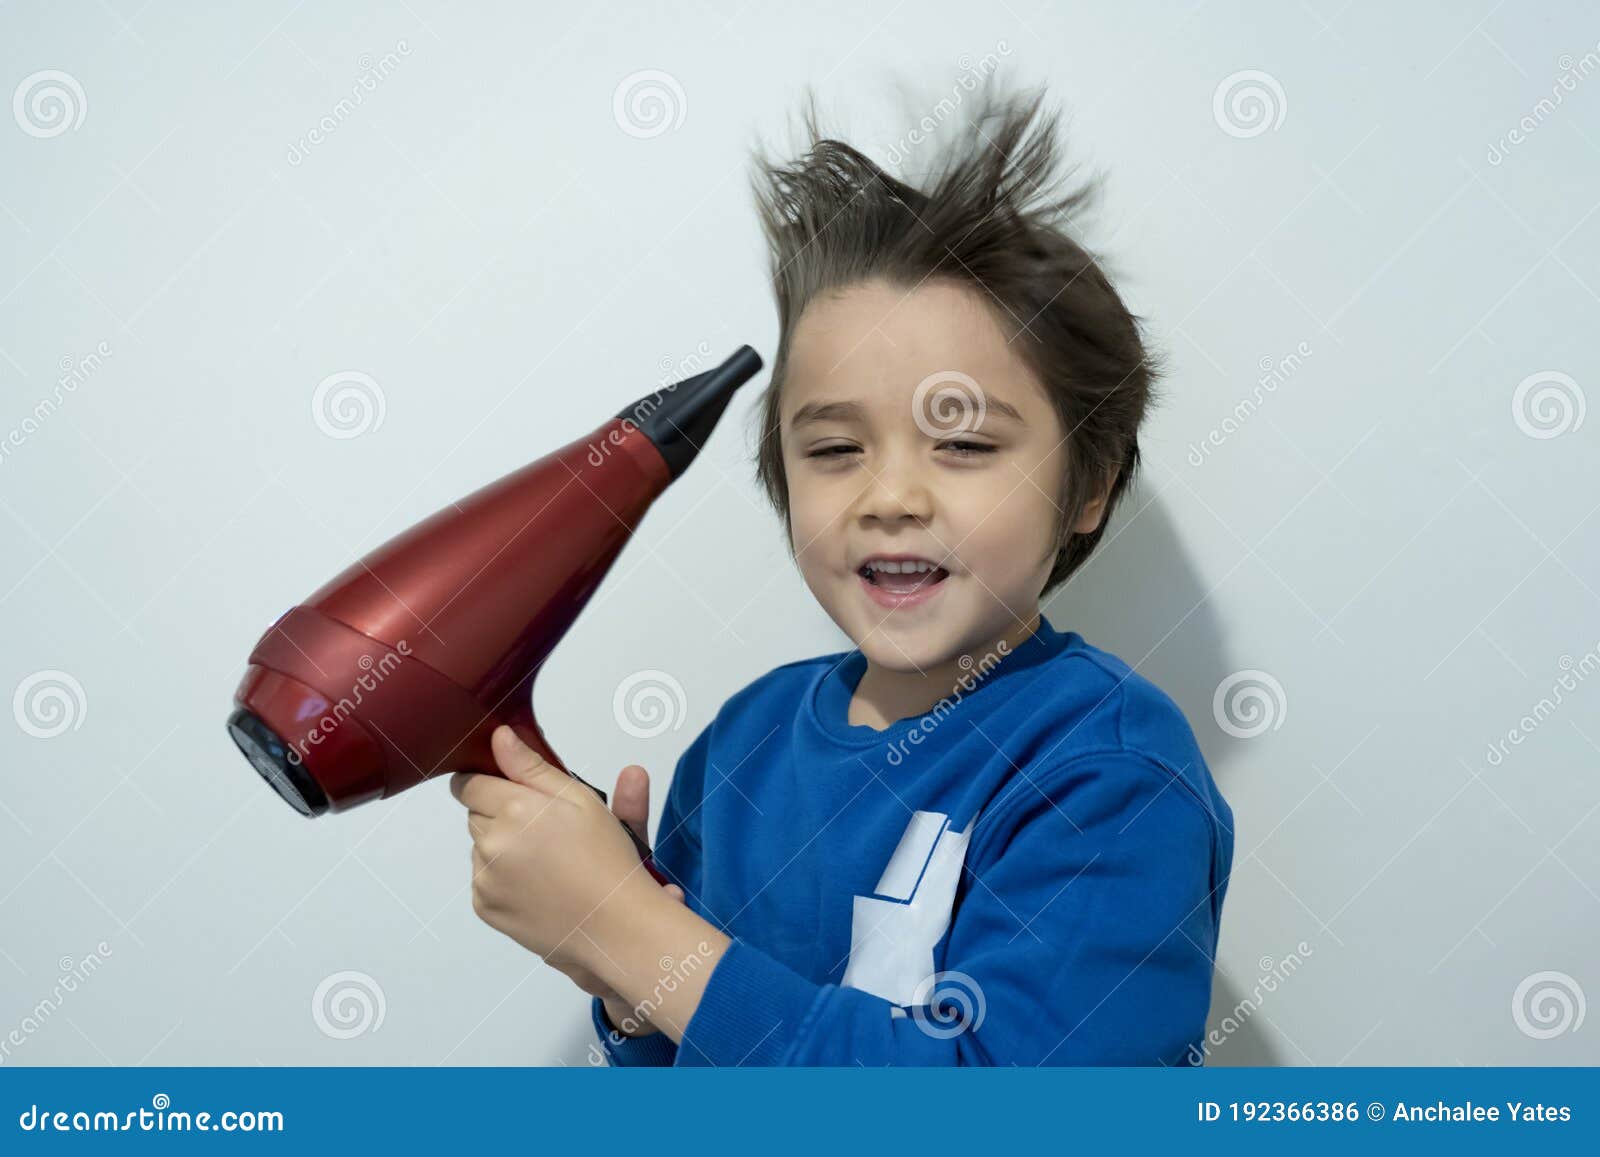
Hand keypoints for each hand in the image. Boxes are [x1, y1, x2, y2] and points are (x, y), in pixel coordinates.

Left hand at [451, 727, 681, 1033]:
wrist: (615, 927)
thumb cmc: (607, 861)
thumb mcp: (581, 800)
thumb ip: (532, 766)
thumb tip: (499, 737)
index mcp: (513, 808)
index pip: (468, 783)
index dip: (491, 783)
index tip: (513, 792)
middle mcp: (490, 843)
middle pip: (476, 814)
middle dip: (502, 815)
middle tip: (546, 830)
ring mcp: (484, 878)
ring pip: (480, 847)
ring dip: (502, 847)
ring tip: (548, 862)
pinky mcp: (484, 907)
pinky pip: (483, 880)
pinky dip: (503, 879)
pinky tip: (539, 885)